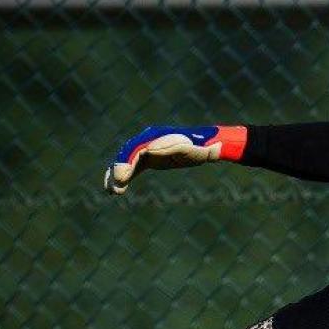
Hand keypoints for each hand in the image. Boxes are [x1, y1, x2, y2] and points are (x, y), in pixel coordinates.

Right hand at [104, 125, 244, 194]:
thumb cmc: (204, 146)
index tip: (122, 174)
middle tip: (115, 185)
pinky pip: (130, 168)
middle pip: (128, 153)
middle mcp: (149, 141)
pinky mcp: (146, 159)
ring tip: (112, 191)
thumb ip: (210, 151)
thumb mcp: (206, 150)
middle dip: (120, 168)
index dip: (128, 160)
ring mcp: (146, 149)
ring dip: (116, 175)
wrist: (202, 145)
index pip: (139, 147)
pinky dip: (121, 177)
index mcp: (160, 137)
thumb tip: (217, 150)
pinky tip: (115, 191)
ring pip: (125, 161)